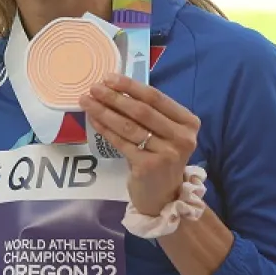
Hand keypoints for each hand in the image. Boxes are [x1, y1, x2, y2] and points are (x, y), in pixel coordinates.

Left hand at [80, 74, 200, 214]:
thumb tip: (113, 88)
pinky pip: (121, 143)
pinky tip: (93, 120)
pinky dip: (105, 129)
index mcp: (189, 122)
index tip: (108, 78)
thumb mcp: (164, 133)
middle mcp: (182, 137)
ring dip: (104, 111)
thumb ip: (149, 113)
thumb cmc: (160, 158)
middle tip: (93, 87)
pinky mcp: (149, 166)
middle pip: (142, 111)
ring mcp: (167, 153)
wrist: (163, 196)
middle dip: (114, 97)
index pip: (156, 98)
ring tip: (86, 101)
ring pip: (129, 126)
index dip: (131, 86)